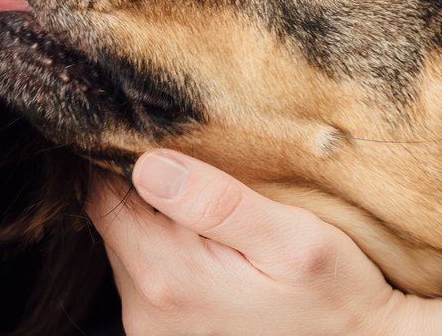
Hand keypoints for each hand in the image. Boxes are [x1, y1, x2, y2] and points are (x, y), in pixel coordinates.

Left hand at [87, 149, 441, 335]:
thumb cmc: (339, 299)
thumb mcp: (294, 239)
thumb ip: (218, 202)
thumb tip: (148, 165)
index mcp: (168, 278)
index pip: (102, 195)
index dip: (121, 153)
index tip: (156, 126)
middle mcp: (145, 311)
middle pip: (112, 220)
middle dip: (142, 183)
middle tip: (192, 153)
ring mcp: (153, 329)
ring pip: (128, 245)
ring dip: (157, 217)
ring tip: (207, 196)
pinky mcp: (167, 335)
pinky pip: (148, 275)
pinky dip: (169, 247)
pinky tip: (212, 238)